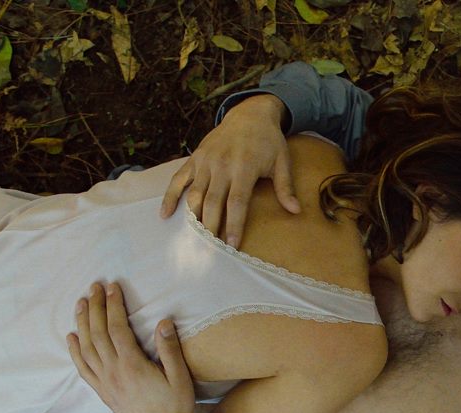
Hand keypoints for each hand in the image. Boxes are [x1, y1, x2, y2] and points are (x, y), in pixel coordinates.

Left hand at [67, 283, 199, 412]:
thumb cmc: (175, 406)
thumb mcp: (180, 377)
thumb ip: (170, 349)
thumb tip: (163, 322)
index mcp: (132, 366)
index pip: (117, 328)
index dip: (114, 306)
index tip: (112, 288)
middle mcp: (113, 372)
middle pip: (98, 333)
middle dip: (96, 308)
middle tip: (94, 287)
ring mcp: (105, 382)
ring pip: (87, 348)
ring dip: (82, 323)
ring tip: (81, 304)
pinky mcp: (102, 391)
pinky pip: (83, 368)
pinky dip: (75, 351)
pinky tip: (72, 337)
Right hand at [159, 94, 300, 247]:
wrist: (249, 113)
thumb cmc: (268, 141)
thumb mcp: (282, 161)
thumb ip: (285, 187)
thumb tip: (295, 211)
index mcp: (244, 167)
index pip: (237, 202)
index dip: (234, 225)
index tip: (232, 245)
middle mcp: (222, 165)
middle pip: (213, 202)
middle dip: (211, 227)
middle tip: (211, 250)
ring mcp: (205, 162)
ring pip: (195, 194)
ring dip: (193, 218)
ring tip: (194, 240)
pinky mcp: (195, 159)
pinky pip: (178, 180)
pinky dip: (170, 197)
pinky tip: (165, 215)